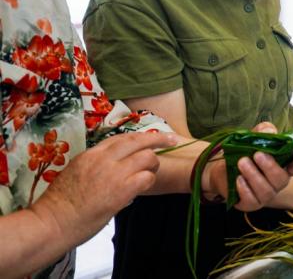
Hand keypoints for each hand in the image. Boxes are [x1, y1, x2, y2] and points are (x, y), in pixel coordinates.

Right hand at [32, 131, 177, 238]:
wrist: (52, 222)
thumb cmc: (60, 204)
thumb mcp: (75, 173)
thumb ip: (96, 166)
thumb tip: (116, 167)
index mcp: (90, 154)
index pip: (121, 138)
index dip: (140, 136)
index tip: (154, 136)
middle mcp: (103, 159)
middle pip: (138, 141)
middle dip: (158, 139)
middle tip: (172, 140)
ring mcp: (113, 173)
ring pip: (147, 158)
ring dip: (153, 165)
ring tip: (150, 174)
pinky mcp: (121, 190)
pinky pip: (146, 178)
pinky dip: (149, 181)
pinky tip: (144, 187)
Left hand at [202, 122, 292, 211]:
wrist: (222, 168)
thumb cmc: (244, 152)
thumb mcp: (253, 137)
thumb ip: (263, 131)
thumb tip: (270, 130)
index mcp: (284, 165)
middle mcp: (277, 182)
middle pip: (282, 179)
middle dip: (270, 167)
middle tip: (257, 154)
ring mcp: (265, 194)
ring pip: (266, 191)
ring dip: (254, 175)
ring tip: (242, 162)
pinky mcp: (251, 203)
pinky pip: (251, 201)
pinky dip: (245, 189)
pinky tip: (238, 179)